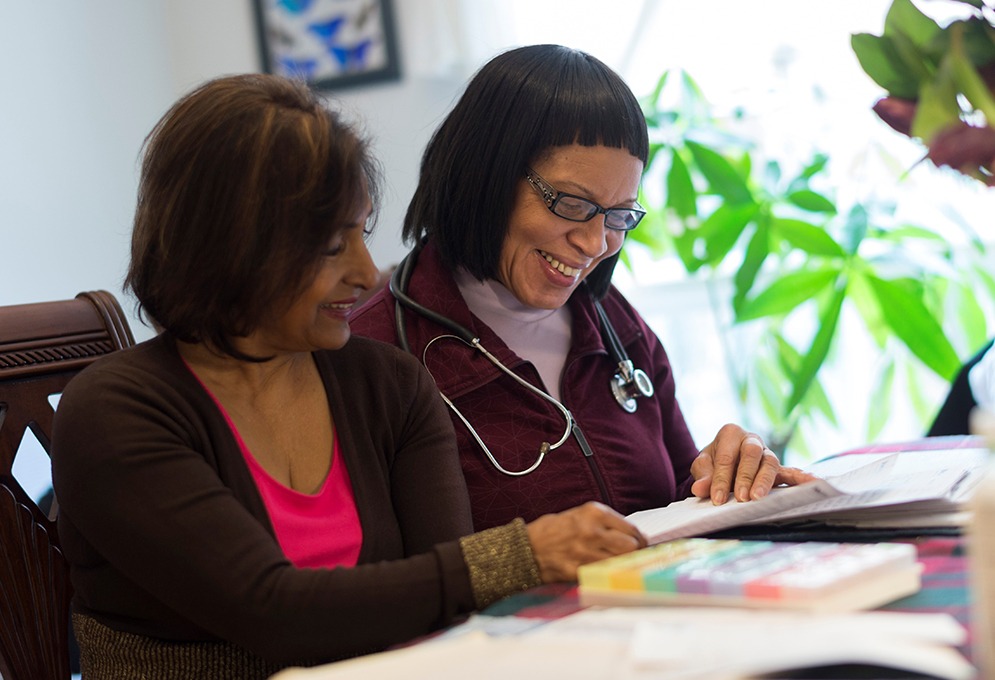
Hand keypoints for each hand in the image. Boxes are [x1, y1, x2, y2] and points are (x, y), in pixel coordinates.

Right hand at [525, 501, 646, 582]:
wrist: (527, 548)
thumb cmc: (553, 531)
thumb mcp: (579, 515)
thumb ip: (604, 523)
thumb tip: (631, 535)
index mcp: (594, 512)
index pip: (630, 528)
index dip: (639, 539)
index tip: (641, 545)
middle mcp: (592, 530)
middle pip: (631, 546)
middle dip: (635, 553)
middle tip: (634, 557)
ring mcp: (586, 552)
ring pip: (621, 562)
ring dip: (623, 565)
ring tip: (620, 565)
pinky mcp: (579, 570)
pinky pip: (604, 574)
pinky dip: (608, 575)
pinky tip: (606, 572)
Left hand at [690, 423, 815, 504]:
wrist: (722, 463)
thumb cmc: (712, 462)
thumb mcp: (702, 465)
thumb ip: (702, 475)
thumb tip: (701, 488)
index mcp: (730, 433)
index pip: (726, 456)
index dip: (720, 478)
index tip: (716, 498)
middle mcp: (751, 440)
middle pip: (751, 454)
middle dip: (745, 477)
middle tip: (740, 497)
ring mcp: (766, 453)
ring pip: (770, 462)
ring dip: (764, 481)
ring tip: (758, 498)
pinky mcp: (778, 468)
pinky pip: (791, 471)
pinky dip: (801, 477)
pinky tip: (812, 483)